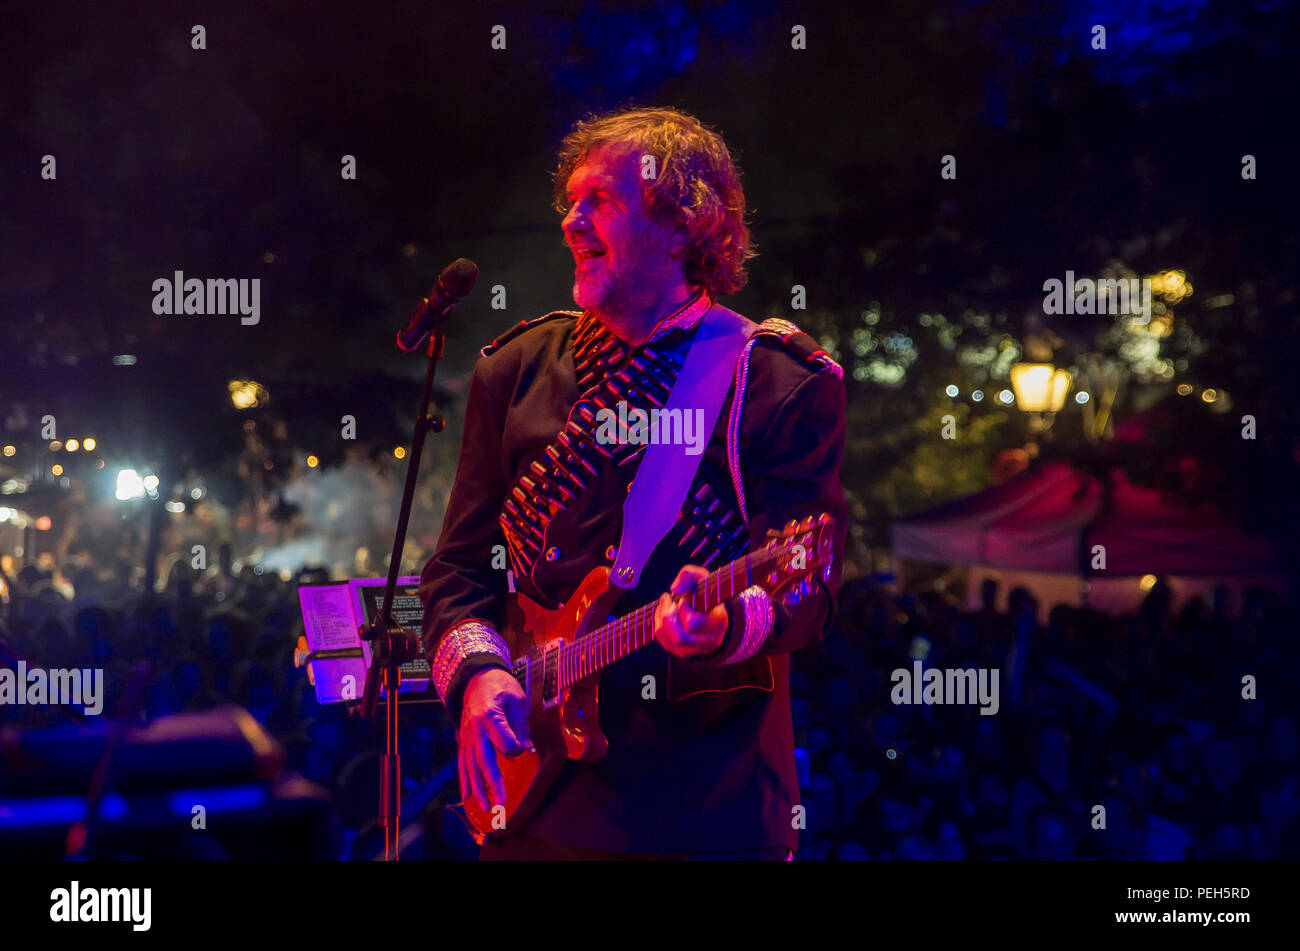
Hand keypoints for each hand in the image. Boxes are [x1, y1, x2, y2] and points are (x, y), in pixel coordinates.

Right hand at [458, 667, 531, 811]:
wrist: (476, 678)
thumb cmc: (501, 686)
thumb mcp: (518, 699)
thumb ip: (521, 725)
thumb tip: (527, 749)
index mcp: (490, 716)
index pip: (504, 741)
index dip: (515, 748)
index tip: (523, 749)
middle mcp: (475, 729)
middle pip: (484, 760)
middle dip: (492, 783)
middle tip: (501, 802)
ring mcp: (466, 736)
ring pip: (470, 766)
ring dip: (477, 788)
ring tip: (486, 807)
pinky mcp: (463, 741)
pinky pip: (462, 763)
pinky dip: (464, 780)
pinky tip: (467, 797)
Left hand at [653, 564, 728, 658]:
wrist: (716, 612)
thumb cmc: (708, 594)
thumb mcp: (704, 578)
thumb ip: (689, 574)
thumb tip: (674, 590)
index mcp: (718, 624)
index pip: (693, 623)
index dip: (683, 609)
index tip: (683, 599)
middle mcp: (708, 642)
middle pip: (679, 638)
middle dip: (667, 616)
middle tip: (667, 600)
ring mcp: (696, 651)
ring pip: (669, 642)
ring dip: (660, 619)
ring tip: (665, 604)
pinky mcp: (684, 653)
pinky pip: (664, 643)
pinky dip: (658, 626)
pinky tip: (663, 613)